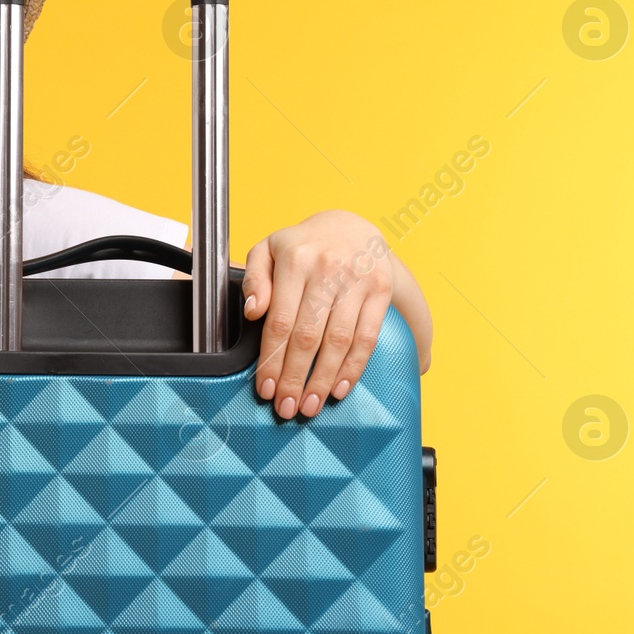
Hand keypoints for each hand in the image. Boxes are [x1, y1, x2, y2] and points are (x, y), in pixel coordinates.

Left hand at [241, 210, 399, 418]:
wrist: (349, 226)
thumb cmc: (302, 245)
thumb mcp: (267, 250)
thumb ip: (254, 279)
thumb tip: (253, 312)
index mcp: (295, 259)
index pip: (280, 321)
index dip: (271, 360)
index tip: (265, 388)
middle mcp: (327, 269)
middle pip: (308, 336)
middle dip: (295, 378)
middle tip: (286, 408)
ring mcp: (357, 280)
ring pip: (339, 340)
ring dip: (323, 379)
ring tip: (310, 405)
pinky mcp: (380, 290)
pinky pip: (367, 336)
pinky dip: (354, 367)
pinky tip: (339, 388)